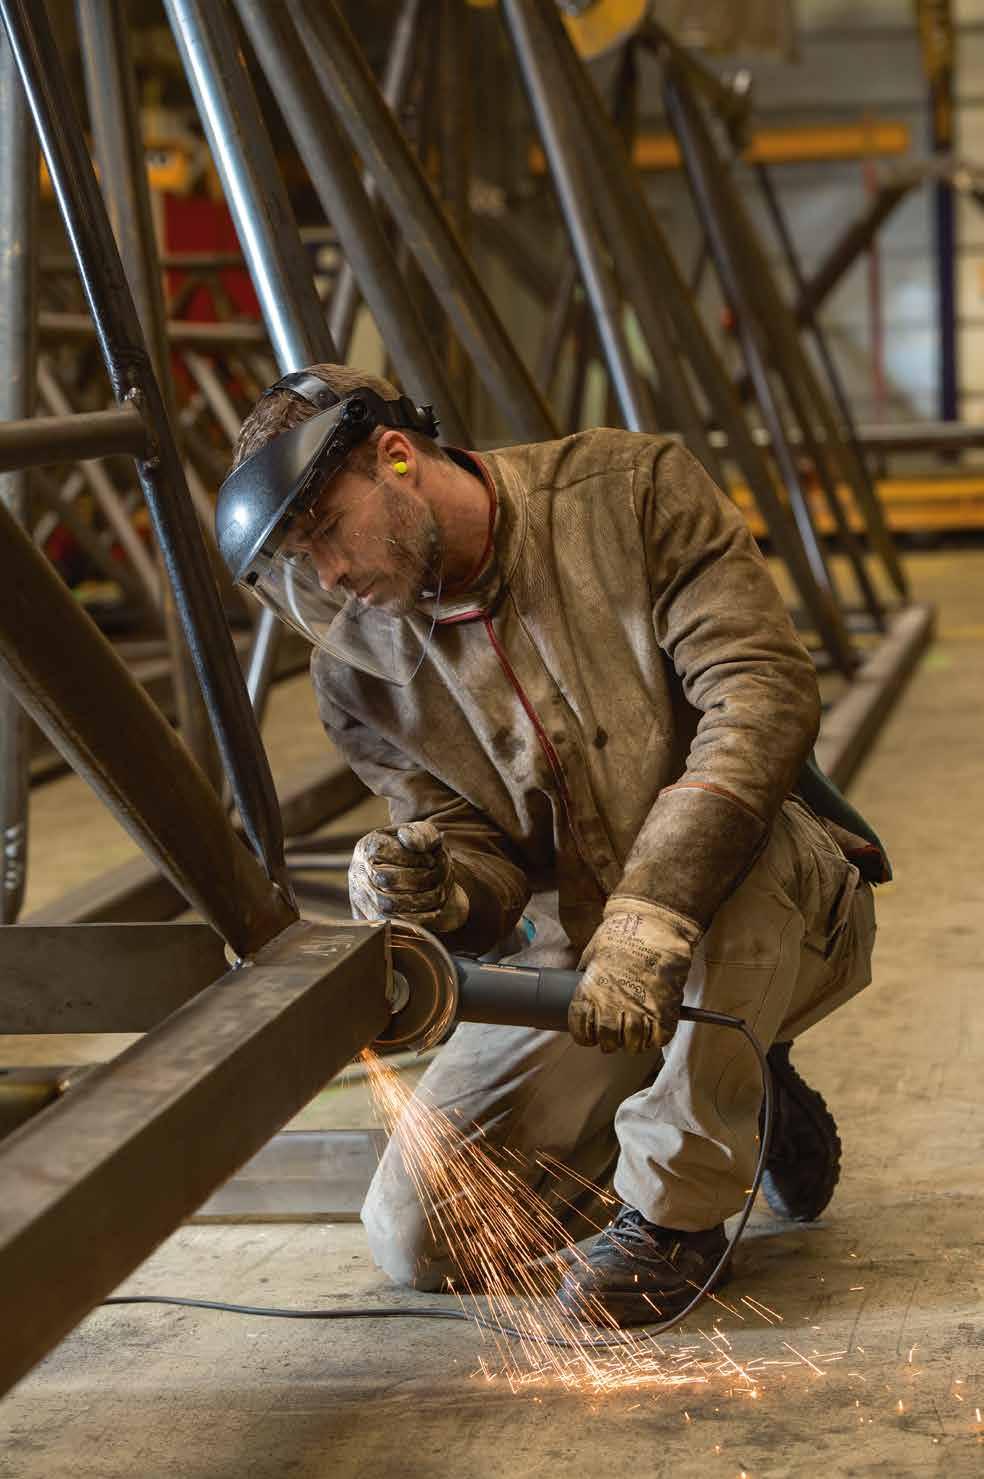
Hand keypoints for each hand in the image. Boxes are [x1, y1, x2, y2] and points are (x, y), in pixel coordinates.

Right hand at [349, 820, 468, 932]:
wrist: (405, 876)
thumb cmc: (413, 853)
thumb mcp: (419, 835)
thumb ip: (421, 833)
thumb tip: (418, 845)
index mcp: (367, 847)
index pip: (382, 850)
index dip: (412, 857)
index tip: (431, 858)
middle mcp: (358, 873)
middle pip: (387, 880)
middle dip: (420, 879)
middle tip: (439, 876)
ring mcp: (361, 898)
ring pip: (389, 905)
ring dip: (422, 900)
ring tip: (440, 892)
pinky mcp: (371, 919)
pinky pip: (391, 925)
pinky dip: (417, 919)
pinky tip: (434, 910)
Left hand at [569, 900, 700, 1053]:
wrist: (654, 925)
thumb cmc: (622, 934)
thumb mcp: (594, 953)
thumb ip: (588, 974)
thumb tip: (582, 983)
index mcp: (592, 992)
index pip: (580, 1028)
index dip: (584, 1035)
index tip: (588, 1035)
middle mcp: (614, 1005)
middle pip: (608, 1041)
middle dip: (609, 1042)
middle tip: (613, 1036)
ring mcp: (640, 1009)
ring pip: (634, 1044)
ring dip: (632, 1043)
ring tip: (633, 1036)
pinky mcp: (665, 1009)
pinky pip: (659, 1037)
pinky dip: (655, 1038)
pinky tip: (652, 1031)